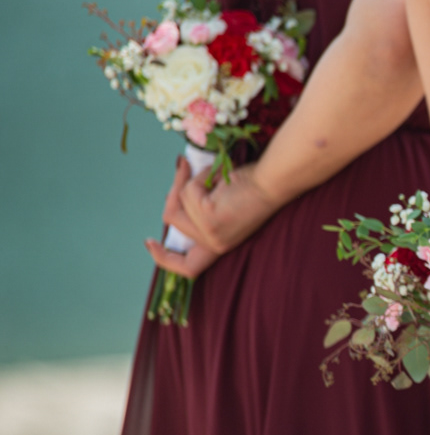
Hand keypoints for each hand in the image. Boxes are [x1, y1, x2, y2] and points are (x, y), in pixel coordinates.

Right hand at [145, 158, 280, 278]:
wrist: (275, 182)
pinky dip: (201, 176)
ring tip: (218, 173)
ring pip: (178, 203)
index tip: (149, 242)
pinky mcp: (209, 219)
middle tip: (182, 167)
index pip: (189, 268)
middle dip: (174, 190)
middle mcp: (215, 245)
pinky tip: (222, 176)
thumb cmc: (254, 188)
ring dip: (193, 180)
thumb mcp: (222, 206)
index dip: (164, 259)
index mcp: (220, 245)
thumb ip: (198, 211)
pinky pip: (189, 192)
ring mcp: (210, 234)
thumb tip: (170, 197)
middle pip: (171, 221)